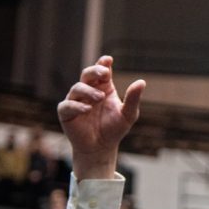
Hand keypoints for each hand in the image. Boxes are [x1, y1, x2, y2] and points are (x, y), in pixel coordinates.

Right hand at [57, 56, 145, 179]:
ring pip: (77, 88)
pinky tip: (87, 109)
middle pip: (87, 74)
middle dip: (95, 71)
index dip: (103, 64)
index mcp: (103, 87)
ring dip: (88, 91)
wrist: (101, 148)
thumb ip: (133, 99)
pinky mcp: (66, 113)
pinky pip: (67, 105)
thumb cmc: (114, 129)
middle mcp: (88, 91)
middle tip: (105, 74)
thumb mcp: (128, 114)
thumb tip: (141, 82)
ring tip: (99, 98)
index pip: (102, 71)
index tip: (108, 60)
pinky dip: (77, 106)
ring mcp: (76, 101)